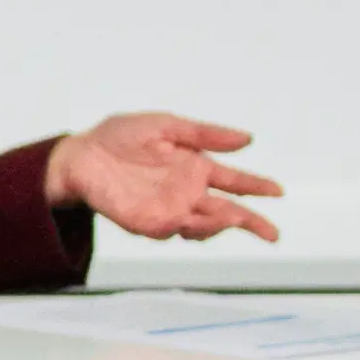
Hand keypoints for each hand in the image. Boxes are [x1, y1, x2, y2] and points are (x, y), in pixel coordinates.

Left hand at [41, 112, 282, 247]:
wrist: (81, 155)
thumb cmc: (119, 137)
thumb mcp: (167, 126)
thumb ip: (205, 135)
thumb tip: (247, 138)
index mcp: (195, 167)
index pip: (234, 181)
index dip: (257, 187)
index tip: (278, 191)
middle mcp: (187, 193)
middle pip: (228, 212)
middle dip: (252, 223)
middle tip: (272, 232)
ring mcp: (169, 210)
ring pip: (205, 226)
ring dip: (220, 225)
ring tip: (233, 218)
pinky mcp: (148, 223)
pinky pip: (174, 231)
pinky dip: (189, 229)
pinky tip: (193, 221)